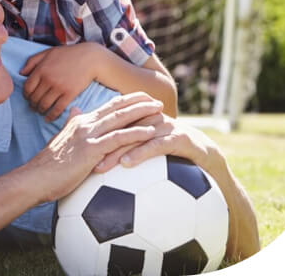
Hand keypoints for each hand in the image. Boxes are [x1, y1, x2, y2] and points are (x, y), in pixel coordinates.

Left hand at [20, 43, 100, 120]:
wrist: (90, 58)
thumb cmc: (68, 54)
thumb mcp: (48, 52)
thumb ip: (32, 61)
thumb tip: (21, 73)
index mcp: (41, 69)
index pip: (27, 87)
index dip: (26, 95)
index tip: (28, 97)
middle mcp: (48, 79)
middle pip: (34, 98)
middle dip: (32, 104)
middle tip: (33, 106)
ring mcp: (59, 88)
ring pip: (44, 105)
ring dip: (40, 110)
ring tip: (40, 111)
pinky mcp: (69, 94)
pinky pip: (57, 109)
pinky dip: (51, 116)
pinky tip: (48, 118)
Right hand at [27, 92, 163, 202]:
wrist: (35, 178)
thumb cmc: (48, 165)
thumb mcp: (60, 139)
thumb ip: (70, 124)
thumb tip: (76, 110)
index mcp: (81, 121)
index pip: (108, 106)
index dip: (126, 99)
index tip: (142, 97)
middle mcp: (85, 124)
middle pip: (117, 107)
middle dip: (139, 101)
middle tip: (157, 99)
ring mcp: (88, 135)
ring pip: (120, 119)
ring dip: (142, 113)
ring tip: (160, 110)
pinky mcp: (90, 150)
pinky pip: (117, 139)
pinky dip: (135, 134)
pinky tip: (149, 132)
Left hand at [94, 113, 224, 175]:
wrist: (208, 156)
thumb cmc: (174, 153)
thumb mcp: (149, 147)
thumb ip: (128, 146)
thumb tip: (102, 157)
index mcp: (141, 119)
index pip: (113, 124)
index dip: (94, 135)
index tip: (76, 151)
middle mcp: (151, 119)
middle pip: (120, 128)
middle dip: (100, 143)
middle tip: (83, 161)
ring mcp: (165, 127)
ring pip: (135, 136)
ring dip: (116, 150)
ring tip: (100, 166)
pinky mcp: (178, 138)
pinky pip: (156, 145)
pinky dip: (141, 153)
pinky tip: (127, 164)